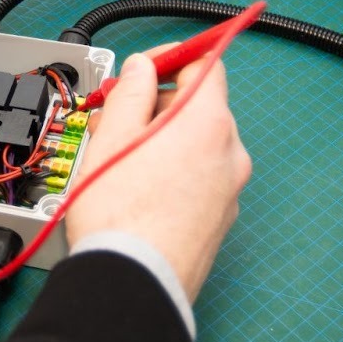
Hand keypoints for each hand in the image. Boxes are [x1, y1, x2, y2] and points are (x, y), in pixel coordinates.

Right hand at [64, 50, 250, 302]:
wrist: (134, 284)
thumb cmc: (120, 216)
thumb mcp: (112, 137)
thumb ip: (131, 92)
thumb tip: (142, 69)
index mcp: (207, 123)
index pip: (207, 63)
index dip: (173, 58)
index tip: (144, 67)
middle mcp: (230, 153)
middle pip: (200, 106)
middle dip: (159, 104)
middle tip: (117, 116)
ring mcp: (230, 189)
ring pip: (199, 144)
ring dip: (163, 139)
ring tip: (119, 158)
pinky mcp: (221, 218)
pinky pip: (201, 177)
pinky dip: (175, 171)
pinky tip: (139, 187)